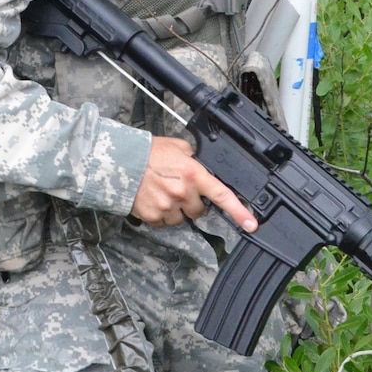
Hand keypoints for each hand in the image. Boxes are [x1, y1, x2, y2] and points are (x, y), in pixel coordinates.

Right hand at [129, 135, 256, 232]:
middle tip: (176, 189)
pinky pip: (163, 223)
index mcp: (193, 174)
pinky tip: (152, 199)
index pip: (221, 195)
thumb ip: (194, 159)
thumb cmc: (147, 152)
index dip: (239, 211)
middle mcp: (182, 192)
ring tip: (160, 192)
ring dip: (174, 209)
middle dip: (190, 202)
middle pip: (198, 210)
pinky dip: (159, 214)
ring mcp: (167, 206)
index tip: (252, 224)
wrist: (119, 161)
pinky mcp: (153, 216)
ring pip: (180, 218)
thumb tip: (201, 167)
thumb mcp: (177, 147)